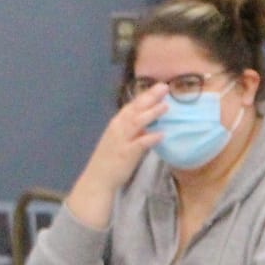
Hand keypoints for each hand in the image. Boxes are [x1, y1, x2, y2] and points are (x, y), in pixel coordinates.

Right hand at [64, 88, 167, 228]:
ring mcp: (121, 140)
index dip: (146, 95)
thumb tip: (150, 123)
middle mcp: (118, 128)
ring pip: (136, 123)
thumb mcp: (122, 140)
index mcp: (117, 124)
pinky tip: (161, 134)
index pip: (133, 106)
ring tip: (165, 106)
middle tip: (164, 87)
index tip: (159, 86)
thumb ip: (135, 131)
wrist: (98, 178)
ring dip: (151, 114)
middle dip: (149, 97)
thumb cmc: (111, 159)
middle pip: (135, 109)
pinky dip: (150, 138)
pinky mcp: (126, 154)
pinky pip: (139, 144)